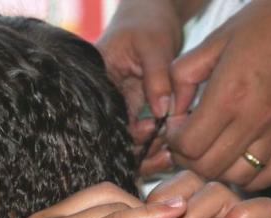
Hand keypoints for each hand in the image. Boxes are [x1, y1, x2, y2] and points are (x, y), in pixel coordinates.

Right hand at [96, 0, 182, 173]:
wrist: (150, 14)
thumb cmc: (146, 24)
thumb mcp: (154, 46)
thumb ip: (157, 79)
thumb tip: (162, 113)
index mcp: (98, 83)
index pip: (106, 119)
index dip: (129, 131)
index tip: (154, 128)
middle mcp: (103, 100)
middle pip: (114, 138)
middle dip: (140, 148)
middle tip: (167, 146)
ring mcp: (117, 107)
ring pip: (126, 142)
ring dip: (148, 150)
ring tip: (172, 150)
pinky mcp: (132, 111)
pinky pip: (139, 135)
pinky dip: (155, 143)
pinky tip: (171, 148)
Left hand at [168, 0, 270, 190]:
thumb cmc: (267, 23)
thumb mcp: (215, 41)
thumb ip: (183, 76)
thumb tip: (169, 108)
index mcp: (230, 95)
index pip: (188, 145)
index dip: (173, 141)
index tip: (176, 126)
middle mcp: (255, 119)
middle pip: (208, 167)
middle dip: (188, 159)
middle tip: (188, 141)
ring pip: (237, 176)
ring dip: (217, 170)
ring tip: (212, 149)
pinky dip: (252, 177)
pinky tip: (239, 161)